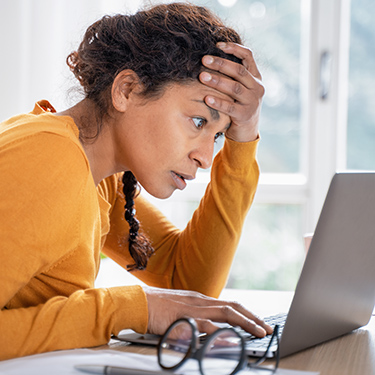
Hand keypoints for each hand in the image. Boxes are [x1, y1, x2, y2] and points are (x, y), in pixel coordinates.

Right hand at [143, 286, 272, 336]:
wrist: (139, 302)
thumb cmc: (157, 307)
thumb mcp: (180, 309)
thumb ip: (195, 315)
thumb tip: (208, 326)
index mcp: (200, 299)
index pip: (229, 305)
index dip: (246, 313)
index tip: (258, 322)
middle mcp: (201, 301)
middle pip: (234, 307)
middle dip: (253, 318)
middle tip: (267, 328)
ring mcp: (195, 308)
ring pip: (227, 313)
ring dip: (245, 323)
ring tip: (259, 332)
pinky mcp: (186, 318)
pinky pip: (207, 325)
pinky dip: (222, 331)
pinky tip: (232, 338)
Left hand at [199, 42, 263, 142]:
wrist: (246, 130)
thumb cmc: (238, 104)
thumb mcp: (240, 88)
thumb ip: (232, 75)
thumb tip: (210, 57)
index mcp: (256, 77)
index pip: (248, 56)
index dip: (234, 48)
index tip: (218, 45)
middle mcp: (257, 87)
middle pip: (239, 71)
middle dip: (220, 63)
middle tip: (204, 59)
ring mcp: (252, 102)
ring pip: (234, 88)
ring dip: (217, 81)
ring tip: (201, 76)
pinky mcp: (245, 115)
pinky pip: (230, 107)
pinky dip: (218, 102)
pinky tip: (206, 98)